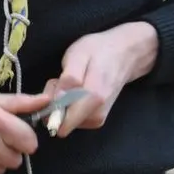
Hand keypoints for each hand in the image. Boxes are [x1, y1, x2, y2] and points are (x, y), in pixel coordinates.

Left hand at [46, 22, 158, 137]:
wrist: (125, 54)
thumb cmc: (99, 51)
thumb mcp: (79, 55)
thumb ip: (69, 79)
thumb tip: (57, 101)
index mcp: (93, 99)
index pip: (60, 122)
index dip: (48, 106)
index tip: (53, 87)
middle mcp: (96, 116)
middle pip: (58, 121)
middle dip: (52, 102)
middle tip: (59, 80)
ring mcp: (97, 120)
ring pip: (63, 119)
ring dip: (58, 102)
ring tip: (67, 81)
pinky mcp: (96, 120)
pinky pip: (71, 118)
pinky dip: (66, 104)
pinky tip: (72, 88)